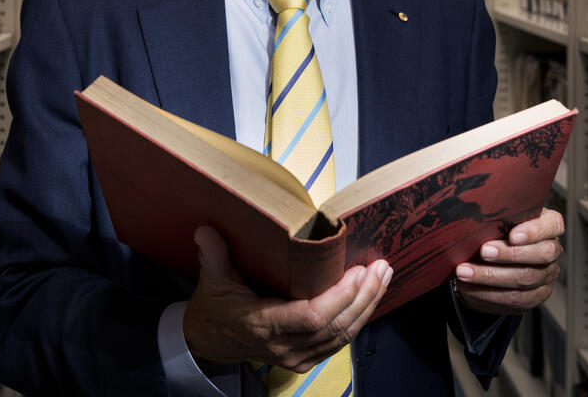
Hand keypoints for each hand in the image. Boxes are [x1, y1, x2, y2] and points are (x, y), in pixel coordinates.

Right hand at [183, 225, 392, 372]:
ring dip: (367, 307)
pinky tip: (369, 299)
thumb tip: (206, 229)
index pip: (312, 317)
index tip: (356, 272)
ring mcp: (296, 357)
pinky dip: (357, 320)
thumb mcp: (211, 280)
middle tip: (380, 267)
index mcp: (263, 325)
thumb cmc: (213, 309)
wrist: (207, 343)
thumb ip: (212, 254)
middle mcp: (285, 346)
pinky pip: (338, 342)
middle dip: (364, 296)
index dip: (339, 297)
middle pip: (336, 326)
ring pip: (342, 336)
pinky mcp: (304, 359)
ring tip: (382, 277)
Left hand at [453, 208, 564, 314]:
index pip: (553, 225)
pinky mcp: (534, 295)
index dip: (535, 231)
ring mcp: (546, 275)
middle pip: (542, 254)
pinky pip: (513, 296)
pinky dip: (487, 291)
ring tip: (464, 271)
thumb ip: (494, 213)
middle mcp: (551, 250)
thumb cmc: (495, 230)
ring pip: (525, 278)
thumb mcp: (496, 218)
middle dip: (510, 254)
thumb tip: (469, 207)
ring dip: (490, 275)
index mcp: (547, 225)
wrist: (491, 260)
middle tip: (484, 251)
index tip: (512, 236)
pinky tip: (467, 285)